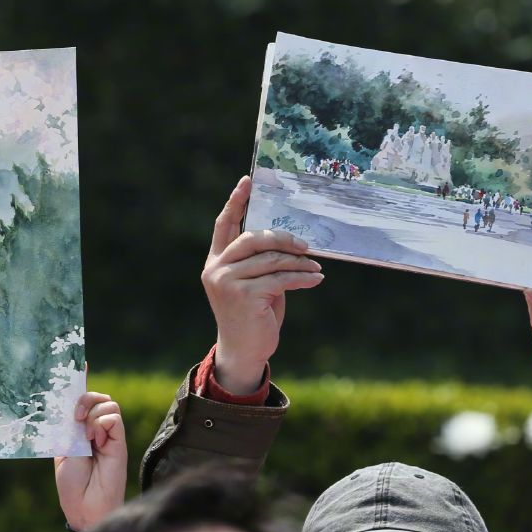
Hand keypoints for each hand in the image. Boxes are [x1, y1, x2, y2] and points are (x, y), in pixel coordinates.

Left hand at [54, 391, 128, 531]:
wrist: (83, 506)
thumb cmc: (70, 482)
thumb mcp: (62, 447)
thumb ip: (67, 424)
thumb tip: (71, 402)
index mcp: (76, 428)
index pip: (81, 398)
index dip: (80, 379)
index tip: (80, 361)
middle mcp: (94, 428)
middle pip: (96, 396)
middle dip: (84, 398)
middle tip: (75, 418)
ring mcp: (108, 434)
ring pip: (107, 403)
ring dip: (92, 414)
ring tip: (86, 437)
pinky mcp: (119, 441)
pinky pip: (114, 417)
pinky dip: (102, 423)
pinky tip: (96, 440)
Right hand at [203, 176, 323, 391]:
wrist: (243, 350)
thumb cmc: (253, 314)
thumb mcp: (254, 283)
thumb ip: (261, 262)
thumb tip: (290, 241)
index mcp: (216, 262)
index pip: (224, 225)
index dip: (236, 202)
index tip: (247, 181)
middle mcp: (216, 269)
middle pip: (252, 238)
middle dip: (282, 238)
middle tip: (305, 244)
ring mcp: (227, 282)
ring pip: (271, 259)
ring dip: (299, 262)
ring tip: (316, 267)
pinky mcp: (244, 295)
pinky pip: (281, 278)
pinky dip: (303, 278)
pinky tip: (316, 279)